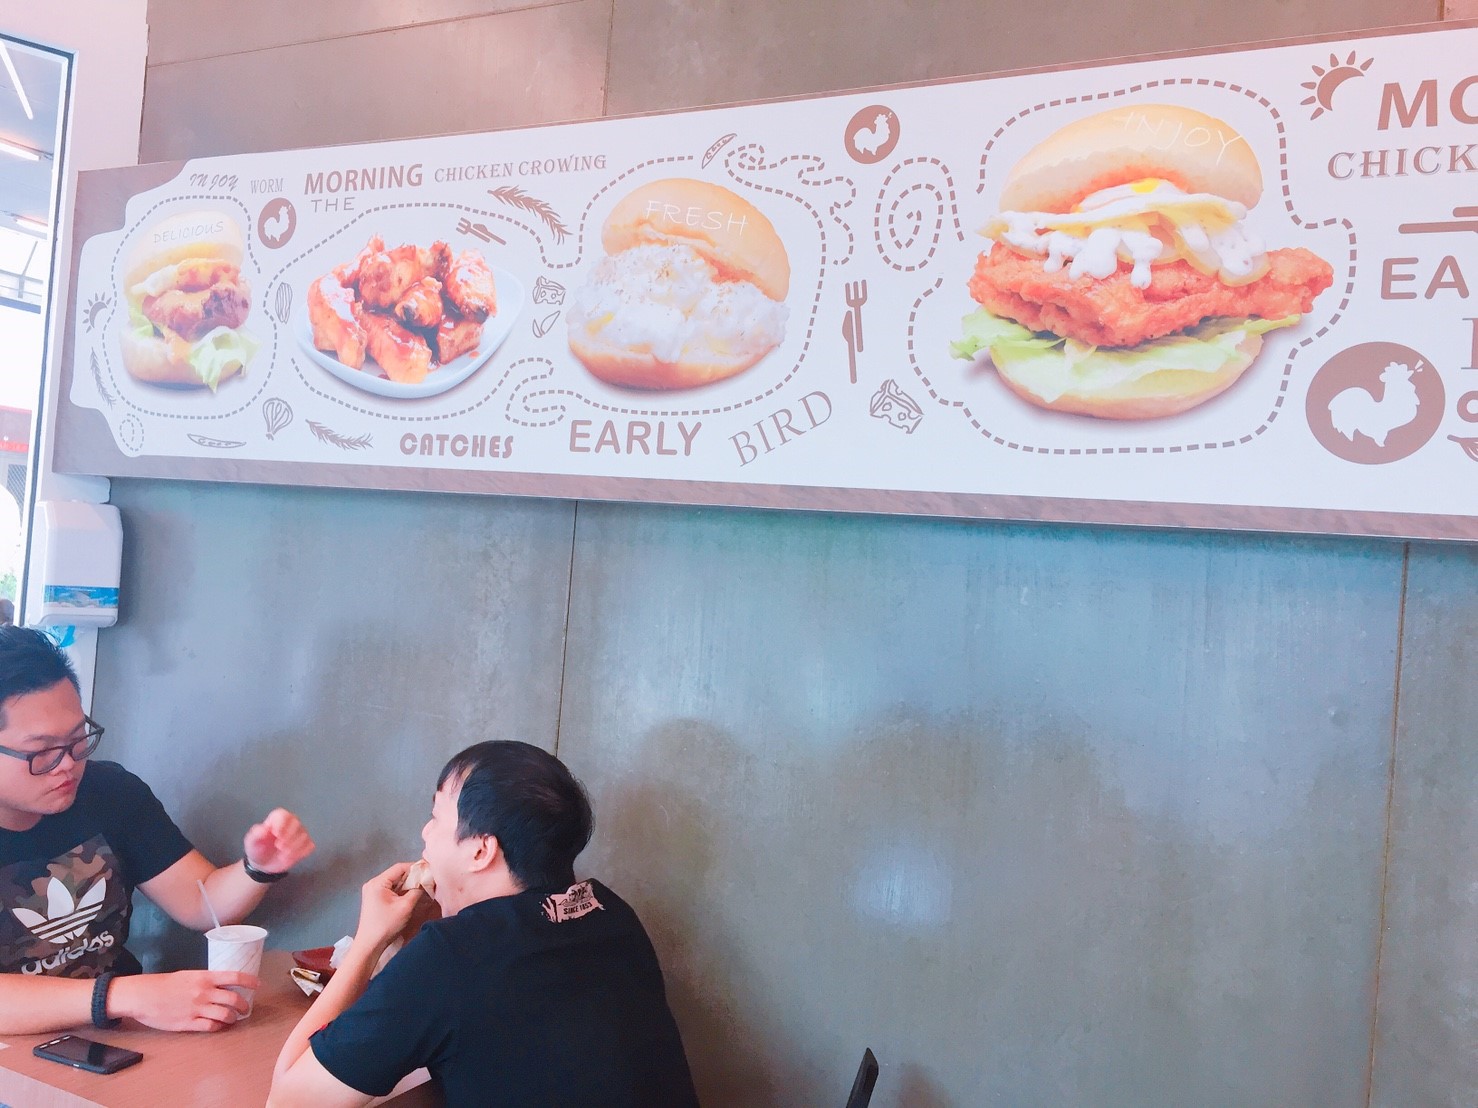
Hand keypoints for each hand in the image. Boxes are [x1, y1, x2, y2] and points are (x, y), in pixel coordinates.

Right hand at [110, 970, 255, 1031]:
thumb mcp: (189, 975)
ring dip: (233, 1018)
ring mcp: (197, 1009)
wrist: (144, 996)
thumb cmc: (165, 984)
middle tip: (245, 1008)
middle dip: (244, 1005)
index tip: (258, 984)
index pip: (234, 976)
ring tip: (233, 1018)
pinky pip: (211, 1027)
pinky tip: (218, 1025)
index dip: (250, 981)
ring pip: (225, 1015)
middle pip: (234, 999)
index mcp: (205, 977)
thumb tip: (222, 983)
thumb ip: (206, 980)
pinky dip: (218, 1027)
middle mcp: (204, 992)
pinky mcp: (188, 1023)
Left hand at [243, 809, 315, 875]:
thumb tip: (265, 828)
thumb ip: (256, 834)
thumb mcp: (251, 842)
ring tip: (282, 855)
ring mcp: (299, 834)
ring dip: (293, 847)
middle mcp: (291, 823)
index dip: (282, 823)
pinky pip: (309, 846)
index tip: (276, 834)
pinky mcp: (305, 845)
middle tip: (278, 846)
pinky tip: (290, 857)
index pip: (283, 815)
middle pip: (296, 823)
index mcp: (277, 819)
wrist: (263, 864)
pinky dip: (301, 852)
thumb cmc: (257, 848)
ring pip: (304, 836)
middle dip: (288, 836)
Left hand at [353, 862, 425, 954]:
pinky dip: (402, 892)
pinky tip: (412, 896)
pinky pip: (391, 890)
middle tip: (428, 881)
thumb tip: (426, 882)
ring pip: (395, 882)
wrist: (369, 944)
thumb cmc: (386, 925)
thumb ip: (417, 891)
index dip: (416, 868)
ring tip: (422, 888)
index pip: (400, 867)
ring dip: (408, 885)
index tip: (429, 872)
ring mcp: (373, 891)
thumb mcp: (405, 907)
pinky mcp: (375, 899)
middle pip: (397, 874)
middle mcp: (373, 883)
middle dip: (413, 877)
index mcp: (378, 882)